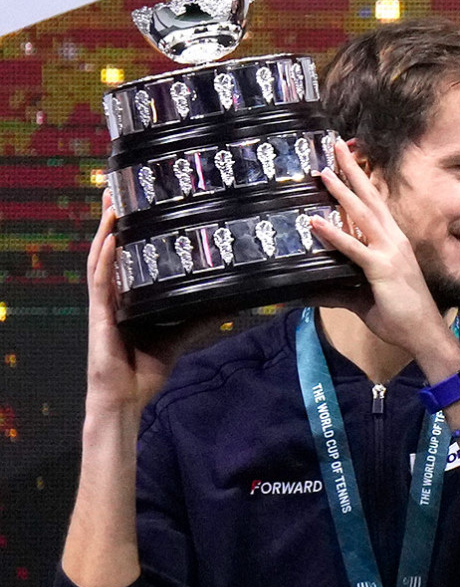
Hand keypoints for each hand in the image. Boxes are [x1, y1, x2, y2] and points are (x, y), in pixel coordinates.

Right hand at [85, 192, 189, 422]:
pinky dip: (106, 260)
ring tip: (114, 203)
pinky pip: (100, 283)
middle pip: (111, 249)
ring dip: (106, 230)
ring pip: (102, 258)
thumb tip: (233, 302)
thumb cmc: (145, 368)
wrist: (127, 399)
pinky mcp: (99, 317)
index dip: (129, 227)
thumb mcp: (180, 336)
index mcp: (128, 295)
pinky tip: (111, 240)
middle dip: (114, 219)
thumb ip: (201, 317)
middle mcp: (113, 294)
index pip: (127, 254)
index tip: (137, 199)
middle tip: (120, 187)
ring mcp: (103, 304)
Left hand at [309, 141, 456, 364]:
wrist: (424, 334)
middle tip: (336, 146)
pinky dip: (334, 234)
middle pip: (370, 199)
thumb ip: (340, 290)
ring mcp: (389, 253)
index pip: (375, 205)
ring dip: (342, 192)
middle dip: (353, 172)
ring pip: (362, 215)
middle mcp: (393, 241)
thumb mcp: (364, 300)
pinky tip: (315, 222)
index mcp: (393, 243)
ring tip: (323, 172)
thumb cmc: (400, 316)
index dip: (361, 182)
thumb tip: (311, 290)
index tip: (347, 160)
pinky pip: (353, 248)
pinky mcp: (382, 269)